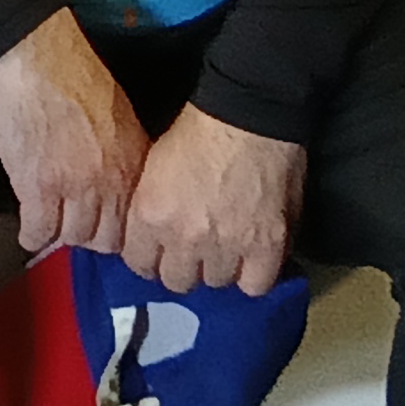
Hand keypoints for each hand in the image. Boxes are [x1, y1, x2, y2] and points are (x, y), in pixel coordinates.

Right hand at [0, 13, 148, 258]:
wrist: (38, 57)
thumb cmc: (76, 74)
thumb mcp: (122, 118)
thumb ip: (126, 157)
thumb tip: (121, 183)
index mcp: (132, 166)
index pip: (135, 222)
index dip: (118, 229)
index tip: (105, 227)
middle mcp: (108, 183)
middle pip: (106, 239)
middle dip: (91, 237)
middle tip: (75, 229)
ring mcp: (72, 188)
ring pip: (72, 238)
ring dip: (60, 234)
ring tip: (50, 227)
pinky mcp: (36, 187)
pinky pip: (37, 231)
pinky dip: (32, 235)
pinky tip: (30, 231)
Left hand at [123, 107, 307, 295]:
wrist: (245, 119)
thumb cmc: (196, 132)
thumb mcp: (151, 168)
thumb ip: (148, 208)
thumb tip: (148, 234)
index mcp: (150, 216)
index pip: (138, 264)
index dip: (150, 259)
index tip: (159, 253)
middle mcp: (184, 238)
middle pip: (176, 280)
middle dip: (183, 267)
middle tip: (193, 252)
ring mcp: (227, 246)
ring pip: (216, 283)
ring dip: (219, 269)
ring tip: (225, 251)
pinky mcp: (266, 248)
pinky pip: (255, 286)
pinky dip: (254, 276)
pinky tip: (253, 260)